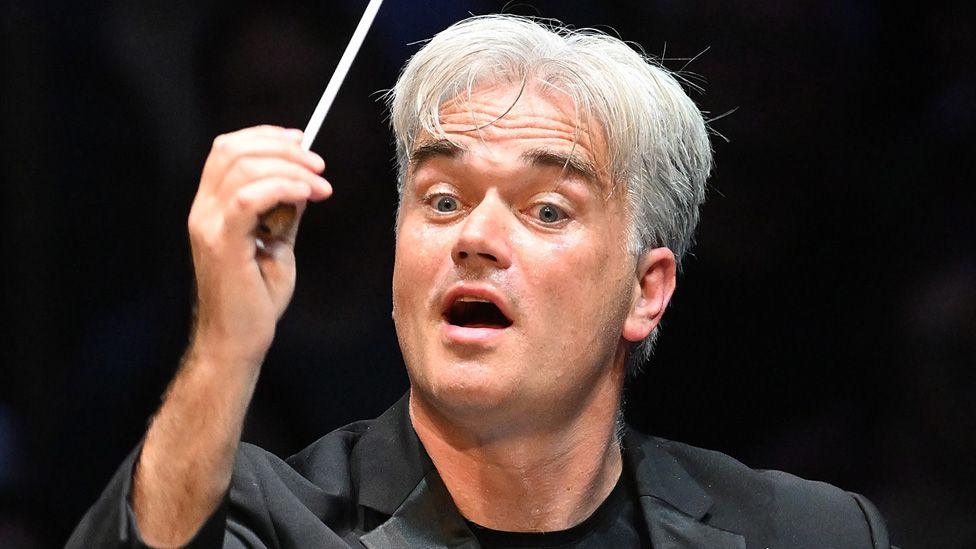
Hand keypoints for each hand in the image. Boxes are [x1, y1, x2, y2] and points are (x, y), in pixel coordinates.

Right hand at [186, 125, 330, 366]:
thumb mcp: (277, 241)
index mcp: (211, 206)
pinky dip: (283, 187)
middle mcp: (203, 210)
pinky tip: (307, 195)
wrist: (239, 339)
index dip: (265, 136)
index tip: (301, 140)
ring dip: (290, 167)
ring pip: (243, 168)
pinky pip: (249, 198)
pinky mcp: (222, 243)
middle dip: (282, 148)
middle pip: (233, 150)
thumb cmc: (257, 295)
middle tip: (318, 164)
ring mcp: (209, 225)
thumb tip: (303, 177)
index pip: (227, 149)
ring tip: (320, 185)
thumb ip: (284, 209)